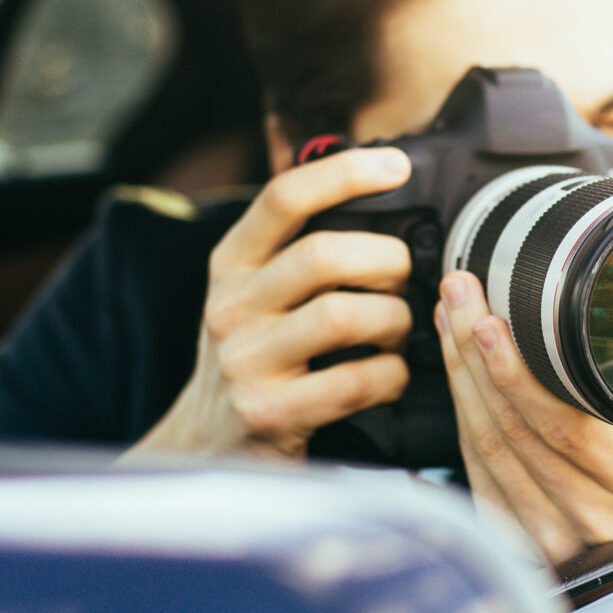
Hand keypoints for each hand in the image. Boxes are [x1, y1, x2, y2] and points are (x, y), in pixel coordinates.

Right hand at [132, 148, 414, 457]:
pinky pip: (356, 381)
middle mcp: (229, 307)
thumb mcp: (253, 295)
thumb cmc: (253, 357)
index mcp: (230, 264)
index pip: (283, 198)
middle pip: (324, 254)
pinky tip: (390, 376)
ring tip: (399, 330)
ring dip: (395, 320)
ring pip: (344, 315)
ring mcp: (245, 362)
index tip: (395, 167)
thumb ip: (296, 250)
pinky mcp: (269, 414)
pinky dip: (391, 375)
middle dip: (388, 261)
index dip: (343, 172)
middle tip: (406, 279)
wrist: (206, 445)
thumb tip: (377, 194)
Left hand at [435, 269, 612, 567]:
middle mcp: (598, 516)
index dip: (515, 373)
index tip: (486, 321)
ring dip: (460, 374)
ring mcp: (557, 534)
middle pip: (513, 429)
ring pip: (486, 445)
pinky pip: (476, 465)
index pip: (564, 425)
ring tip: (452, 317)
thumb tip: (565, 302)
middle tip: (459, 296)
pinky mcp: (519, 537)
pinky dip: (462, 409)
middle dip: (473, 354)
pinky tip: (457, 367)